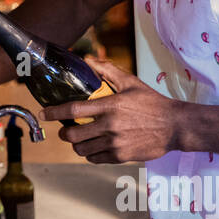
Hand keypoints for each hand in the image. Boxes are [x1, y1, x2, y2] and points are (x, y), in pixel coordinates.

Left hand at [39, 56, 179, 163]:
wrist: (175, 126)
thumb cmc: (152, 103)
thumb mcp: (131, 83)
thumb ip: (108, 71)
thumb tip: (89, 60)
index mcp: (110, 105)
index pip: (73, 109)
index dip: (54, 112)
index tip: (43, 113)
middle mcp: (110, 126)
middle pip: (73, 134)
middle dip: (64, 133)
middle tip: (65, 129)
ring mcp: (115, 143)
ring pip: (81, 149)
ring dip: (76, 144)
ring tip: (79, 139)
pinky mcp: (121, 156)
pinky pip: (95, 158)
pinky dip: (90, 154)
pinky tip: (94, 147)